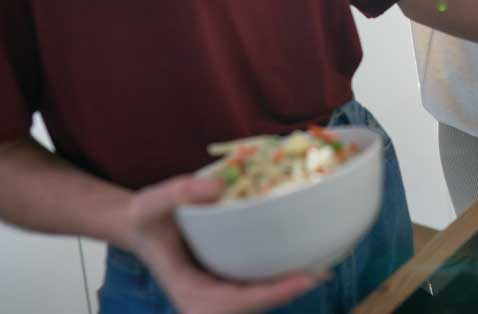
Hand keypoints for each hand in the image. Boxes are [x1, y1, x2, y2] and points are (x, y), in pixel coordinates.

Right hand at [126, 175, 318, 313]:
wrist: (143, 225)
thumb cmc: (148, 217)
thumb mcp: (151, 202)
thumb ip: (177, 193)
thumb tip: (216, 187)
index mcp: (191, 294)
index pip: (237, 303)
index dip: (272, 294)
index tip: (304, 280)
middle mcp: (208, 301)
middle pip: (255, 305)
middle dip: (288, 292)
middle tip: (323, 271)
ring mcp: (220, 293)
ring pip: (260, 297)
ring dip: (289, 284)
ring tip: (322, 264)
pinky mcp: (228, 281)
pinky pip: (257, 284)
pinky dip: (279, 273)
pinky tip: (305, 256)